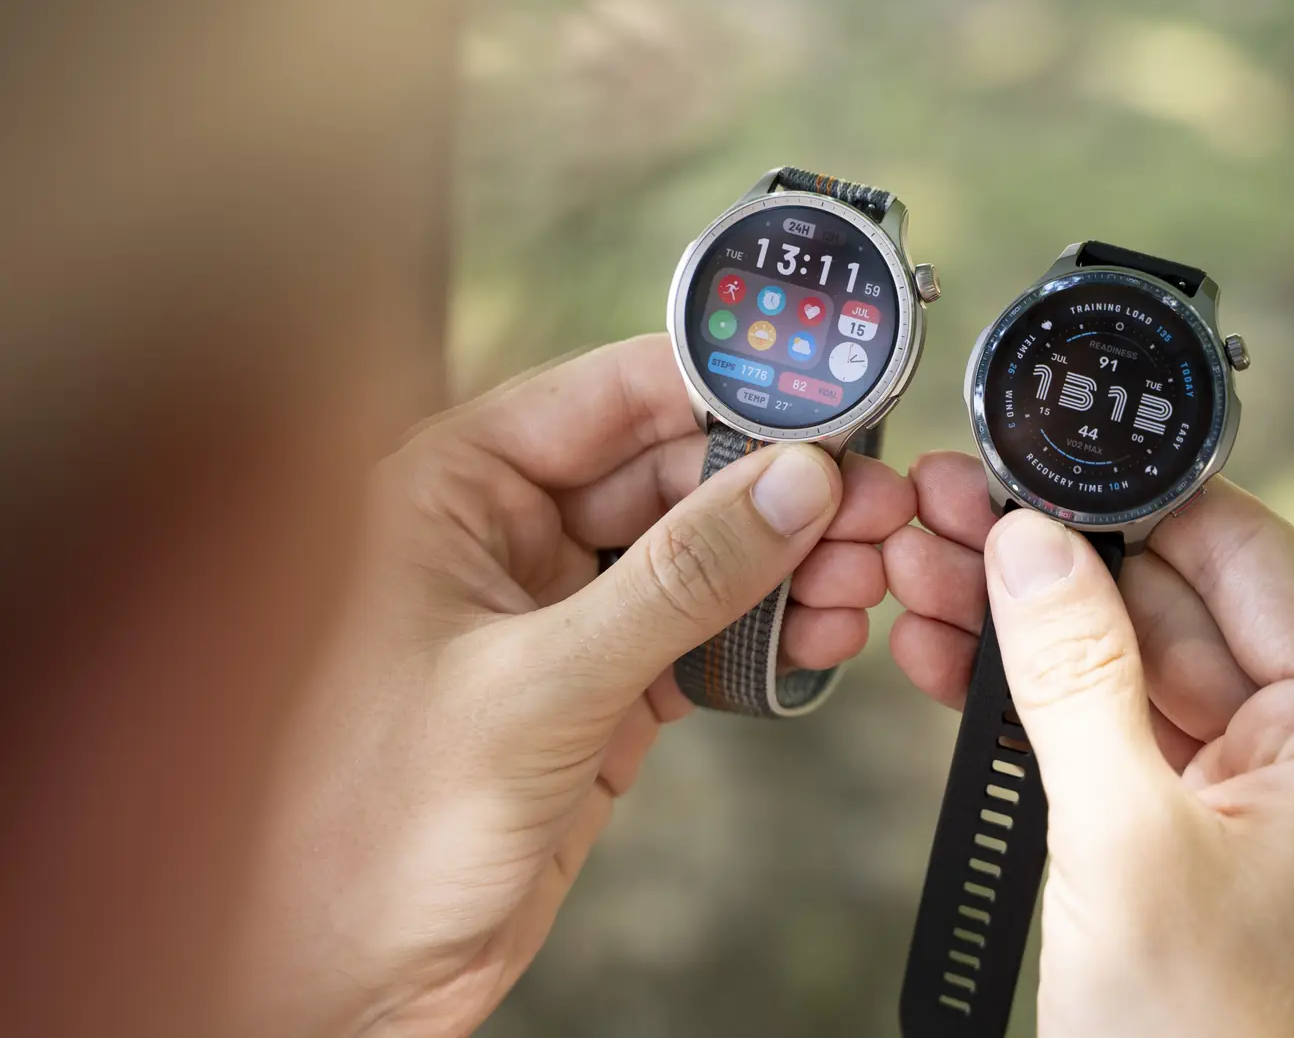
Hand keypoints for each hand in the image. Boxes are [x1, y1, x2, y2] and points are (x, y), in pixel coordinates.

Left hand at [231, 335, 914, 1037]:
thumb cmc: (369, 825)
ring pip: (696, 554)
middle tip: (868, 500)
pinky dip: (763, 635)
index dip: (721, 388)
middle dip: (775, 487)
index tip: (818, 392)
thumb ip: (679, 578)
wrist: (353, 978)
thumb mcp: (541, 683)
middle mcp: (503, 536)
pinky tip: (822, 633)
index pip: (605, 397)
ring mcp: (556, 613)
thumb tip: (788, 488)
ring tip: (864, 574)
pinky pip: (699, 633)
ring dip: (783, 564)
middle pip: (669, 472)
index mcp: (448, 490)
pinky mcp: (598, 686)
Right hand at [885, 452, 1293, 1037]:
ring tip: (920, 574)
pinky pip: (1106, 733)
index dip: (1138, 500)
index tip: (1038, 463)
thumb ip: (1077, 674)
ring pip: (1125, 665)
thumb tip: (1032, 546)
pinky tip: (949, 656)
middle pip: (1172, 603)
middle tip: (946, 515)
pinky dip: (1029, 699)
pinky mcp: (1183, 832)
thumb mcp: (1125, 839)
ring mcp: (1245, 793)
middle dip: (1050, 562)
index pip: (1247, 555)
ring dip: (1022, 626)